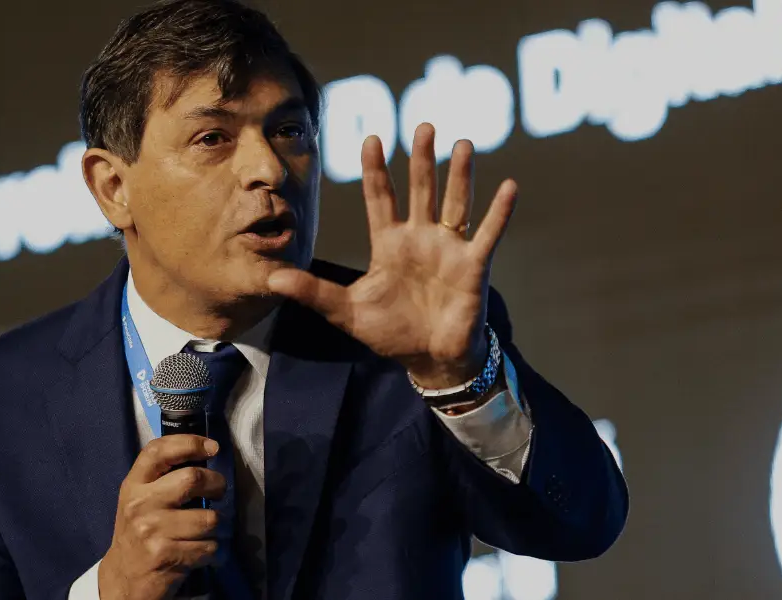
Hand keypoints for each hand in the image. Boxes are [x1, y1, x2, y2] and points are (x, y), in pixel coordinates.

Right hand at [99, 435, 225, 599]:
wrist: (122, 579)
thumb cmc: (138, 534)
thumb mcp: (139, 501)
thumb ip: (161, 478)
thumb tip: (204, 455)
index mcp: (133, 485)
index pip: (158, 451)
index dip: (190, 443)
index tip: (212, 447)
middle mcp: (139, 504)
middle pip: (192, 478)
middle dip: (216, 484)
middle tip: (218, 491)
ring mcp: (151, 530)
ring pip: (208, 518)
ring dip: (214, 527)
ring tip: (203, 531)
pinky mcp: (164, 555)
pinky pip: (208, 547)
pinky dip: (210, 551)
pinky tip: (197, 552)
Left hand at [268, 123, 516, 387]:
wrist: (428, 360)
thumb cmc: (390, 333)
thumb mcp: (346, 311)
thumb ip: (313, 293)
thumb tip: (272, 281)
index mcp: (389, 244)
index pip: (380, 198)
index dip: (375, 170)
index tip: (370, 138)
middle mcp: (420, 238)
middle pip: (421, 190)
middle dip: (421, 159)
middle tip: (423, 125)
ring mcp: (449, 249)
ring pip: (454, 203)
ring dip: (459, 175)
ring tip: (462, 144)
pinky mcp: (473, 266)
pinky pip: (488, 234)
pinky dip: (499, 212)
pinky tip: (509, 186)